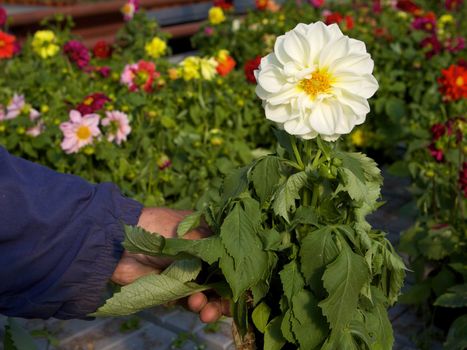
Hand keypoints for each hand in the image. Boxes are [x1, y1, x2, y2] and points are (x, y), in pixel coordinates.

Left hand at [111, 207, 228, 322]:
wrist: (122, 243)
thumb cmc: (161, 229)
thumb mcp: (194, 236)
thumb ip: (215, 253)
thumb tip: (236, 269)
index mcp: (209, 236)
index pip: (230, 258)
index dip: (237, 275)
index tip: (243, 291)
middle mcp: (201, 254)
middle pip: (221, 279)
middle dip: (224, 296)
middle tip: (227, 309)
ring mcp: (187, 271)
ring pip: (207, 292)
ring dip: (210, 303)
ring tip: (206, 311)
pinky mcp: (172, 286)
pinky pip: (189, 299)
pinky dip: (194, 304)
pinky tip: (194, 303)